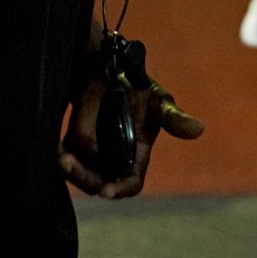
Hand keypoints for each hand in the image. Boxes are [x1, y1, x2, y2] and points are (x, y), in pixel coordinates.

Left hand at [60, 67, 205, 198]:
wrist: (108, 66)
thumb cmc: (138, 84)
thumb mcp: (156, 99)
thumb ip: (173, 118)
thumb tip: (199, 129)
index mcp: (137, 153)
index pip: (131, 183)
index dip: (120, 189)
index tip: (105, 191)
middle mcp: (114, 158)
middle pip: (99, 183)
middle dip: (84, 177)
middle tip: (68, 163)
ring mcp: (93, 153)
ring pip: (79, 174)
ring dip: (69, 168)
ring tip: (61, 154)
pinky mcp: (75, 144)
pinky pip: (67, 158)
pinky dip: (61, 156)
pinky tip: (57, 146)